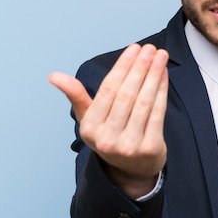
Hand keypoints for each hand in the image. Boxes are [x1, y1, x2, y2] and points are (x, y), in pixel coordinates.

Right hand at [49, 44, 168, 197]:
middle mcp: (107, 138)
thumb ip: (76, 95)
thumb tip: (54, 76)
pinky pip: (158, 113)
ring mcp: (129, 146)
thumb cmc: (110, 134)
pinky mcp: (150, 149)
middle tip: (150, 48)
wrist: (131, 169)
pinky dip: (162, 91)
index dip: (123, 67)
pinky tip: (164, 75)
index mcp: (90, 128)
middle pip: (127, 95)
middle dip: (140, 67)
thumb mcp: (89, 118)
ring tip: (161, 56)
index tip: (134, 49)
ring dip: (154, 75)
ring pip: (144, 102)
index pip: (108, 90)